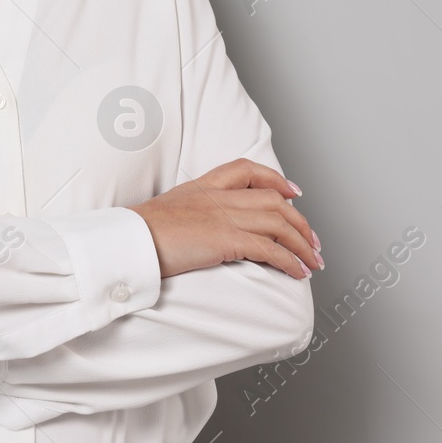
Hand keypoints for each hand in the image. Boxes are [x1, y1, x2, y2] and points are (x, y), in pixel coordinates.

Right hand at [128, 158, 322, 280]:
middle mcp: (217, 197)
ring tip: (313, 262)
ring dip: (302, 245)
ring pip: (278, 224)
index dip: (275, 179)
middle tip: (313, 242)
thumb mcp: (166, 211)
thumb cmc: (138, 234)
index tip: (292, 193)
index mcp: (203, 187)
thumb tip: (199, 230)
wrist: (128, 241)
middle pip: (274, 200)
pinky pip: (269, 249)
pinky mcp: (226, 240)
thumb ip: (188, 213)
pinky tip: (297, 272)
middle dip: (300, 222)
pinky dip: (289, 261)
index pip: (246, 170)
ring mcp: (223, 217)